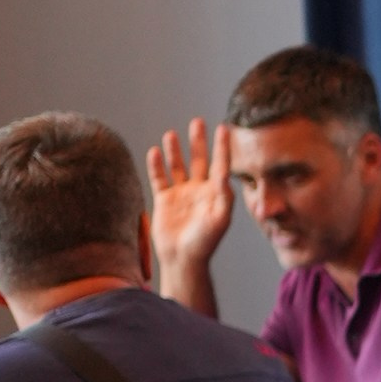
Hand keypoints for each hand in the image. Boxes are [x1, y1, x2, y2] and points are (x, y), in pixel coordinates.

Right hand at [145, 120, 235, 282]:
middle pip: (199, 160)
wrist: (183, 259)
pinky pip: (159, 178)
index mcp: (216, 193)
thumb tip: (225, 176)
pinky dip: (156, 165)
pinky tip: (155, 151)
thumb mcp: (219, 219)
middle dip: (198, 142)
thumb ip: (223, 197)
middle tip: (197, 122)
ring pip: (177, 166)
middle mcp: (199, 190)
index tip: (224, 127)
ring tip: (172, 133)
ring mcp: (181, 194)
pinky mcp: (164, 200)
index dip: (222, 146)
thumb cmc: (205, 242)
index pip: (220, 164)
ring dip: (175, 151)